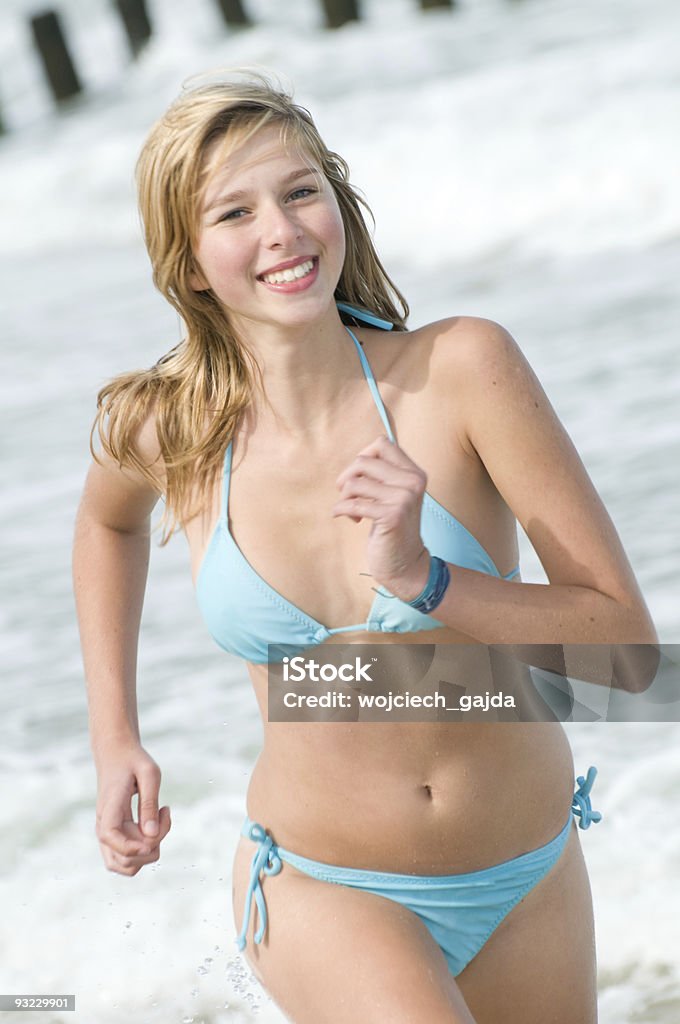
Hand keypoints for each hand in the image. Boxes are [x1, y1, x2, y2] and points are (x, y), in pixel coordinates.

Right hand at [95, 744, 171, 875]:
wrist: (116, 754)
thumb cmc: (134, 760)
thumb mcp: (149, 773)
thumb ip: (149, 803)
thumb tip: (151, 835)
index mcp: (108, 809)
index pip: (111, 839)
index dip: (133, 846)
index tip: (155, 834)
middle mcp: (103, 827)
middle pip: (124, 860)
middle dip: (152, 846)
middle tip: (163, 813)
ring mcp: (108, 834)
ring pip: (125, 865)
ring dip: (149, 851)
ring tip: (159, 820)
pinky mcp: (115, 834)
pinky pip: (127, 857)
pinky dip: (145, 848)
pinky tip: (155, 823)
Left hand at [333, 435, 429, 598]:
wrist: (406, 564)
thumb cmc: (393, 527)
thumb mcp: (394, 495)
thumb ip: (383, 475)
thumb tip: (358, 459)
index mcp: (414, 473)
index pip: (382, 444)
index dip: (363, 456)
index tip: (359, 476)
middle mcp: (413, 482)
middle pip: (363, 461)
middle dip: (346, 477)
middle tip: (346, 494)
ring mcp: (404, 498)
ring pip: (355, 483)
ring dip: (344, 497)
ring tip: (350, 510)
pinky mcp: (392, 515)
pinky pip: (353, 504)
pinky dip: (342, 510)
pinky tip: (348, 519)